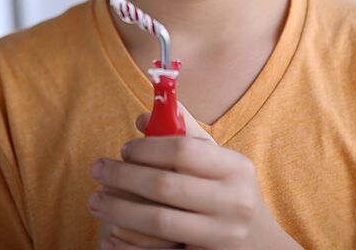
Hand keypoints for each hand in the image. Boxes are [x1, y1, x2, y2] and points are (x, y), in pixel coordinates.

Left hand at [89, 104, 288, 248]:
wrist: (260, 244)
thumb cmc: (231, 191)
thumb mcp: (219, 160)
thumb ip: (186, 134)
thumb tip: (143, 118)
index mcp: (235, 168)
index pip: (184, 150)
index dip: (148, 147)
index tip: (124, 148)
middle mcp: (232, 201)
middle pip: (165, 185)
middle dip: (123, 176)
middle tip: (97, 169)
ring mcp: (220, 236)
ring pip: (158, 221)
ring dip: (118, 208)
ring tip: (95, 199)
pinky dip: (128, 248)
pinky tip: (108, 238)